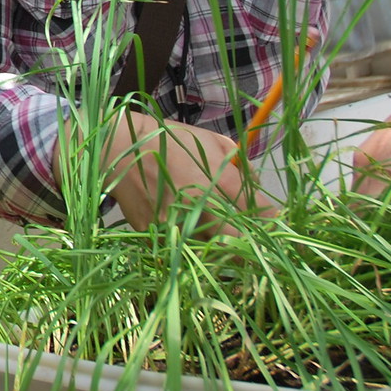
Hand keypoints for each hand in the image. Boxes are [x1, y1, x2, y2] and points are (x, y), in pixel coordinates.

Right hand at [104, 113, 258, 234]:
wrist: (117, 149)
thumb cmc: (168, 139)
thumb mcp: (209, 141)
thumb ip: (238, 164)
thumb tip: (257, 187)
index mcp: (216, 180)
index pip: (258, 211)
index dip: (271, 221)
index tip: (273, 224)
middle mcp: (198, 206)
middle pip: (236, 244)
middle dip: (248, 247)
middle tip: (252, 244)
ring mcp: (175, 223)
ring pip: (207, 251)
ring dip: (217, 249)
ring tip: (219, 239)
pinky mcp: (154, 232)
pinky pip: (179, 246)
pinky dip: (187, 244)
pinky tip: (187, 233)